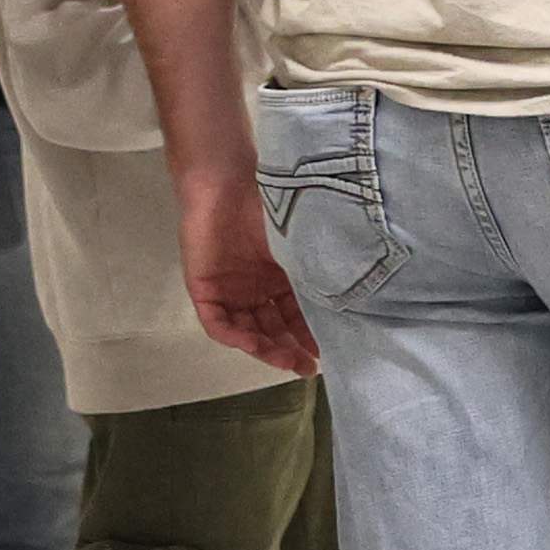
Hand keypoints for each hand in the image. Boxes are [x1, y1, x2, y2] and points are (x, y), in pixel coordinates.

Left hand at [178, 163, 316, 376]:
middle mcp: (255, 288)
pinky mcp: (204, 289)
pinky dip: (235, 337)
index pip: (294, 317)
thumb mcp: (299, 247)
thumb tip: (345, 309)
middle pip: (272, 329)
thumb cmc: (270, 204)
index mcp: (279, 278)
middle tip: (307, 367)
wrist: (228, 182)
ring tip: (287, 361)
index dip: (308, 337)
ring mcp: (230, 290)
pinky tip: (254, 345)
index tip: (325, 354)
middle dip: (290, 350)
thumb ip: (313, 277)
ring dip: (266, 349)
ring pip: (248, 331)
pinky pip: (218, 324)